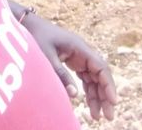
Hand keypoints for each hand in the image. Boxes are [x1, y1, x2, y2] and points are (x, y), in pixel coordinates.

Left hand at [9, 3, 117, 119]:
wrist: (28, 24)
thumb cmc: (37, 36)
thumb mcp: (47, 56)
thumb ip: (60, 74)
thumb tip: (75, 95)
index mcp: (80, 47)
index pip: (101, 67)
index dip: (108, 85)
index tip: (113, 102)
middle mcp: (83, 52)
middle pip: (100, 75)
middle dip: (105, 95)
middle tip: (107, 116)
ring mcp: (79, 57)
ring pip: (94, 79)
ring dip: (97, 96)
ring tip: (96, 116)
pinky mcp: (74, 61)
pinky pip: (86, 78)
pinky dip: (88, 91)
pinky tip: (90, 105)